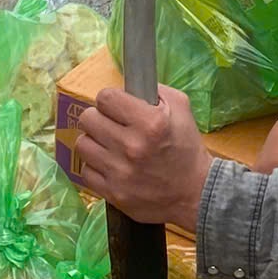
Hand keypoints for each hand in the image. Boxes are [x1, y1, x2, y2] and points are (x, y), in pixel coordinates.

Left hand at [75, 84, 210, 231]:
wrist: (195, 193)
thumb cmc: (187, 148)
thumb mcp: (181, 108)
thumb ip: (154, 90)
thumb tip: (127, 85)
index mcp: (150, 123)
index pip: (106, 97)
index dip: (111, 99)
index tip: (117, 106)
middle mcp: (131, 146)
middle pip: (88, 118)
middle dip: (100, 118)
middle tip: (112, 124)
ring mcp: (120, 173)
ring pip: (82, 144)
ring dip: (95, 142)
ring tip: (110, 145)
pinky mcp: (113, 193)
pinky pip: (85, 171)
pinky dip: (96, 167)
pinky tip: (111, 165)